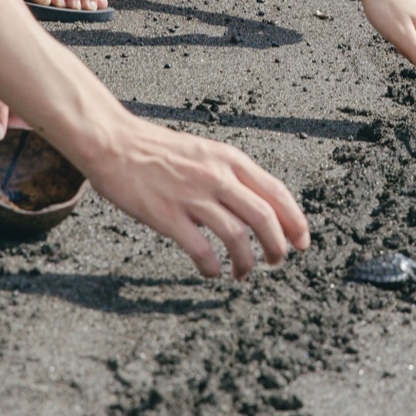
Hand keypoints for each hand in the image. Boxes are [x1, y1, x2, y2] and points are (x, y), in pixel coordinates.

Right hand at [80, 118, 309, 279]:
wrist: (114, 142)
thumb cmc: (156, 149)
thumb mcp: (204, 152)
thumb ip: (230, 174)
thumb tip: (256, 205)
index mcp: (229, 159)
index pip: (276, 191)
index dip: (295, 220)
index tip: (302, 240)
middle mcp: (216, 176)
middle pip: (264, 217)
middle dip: (278, 246)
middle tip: (277, 261)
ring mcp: (192, 196)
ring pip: (238, 237)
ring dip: (247, 262)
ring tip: (243, 272)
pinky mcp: (168, 215)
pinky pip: (201, 250)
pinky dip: (212, 267)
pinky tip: (211, 272)